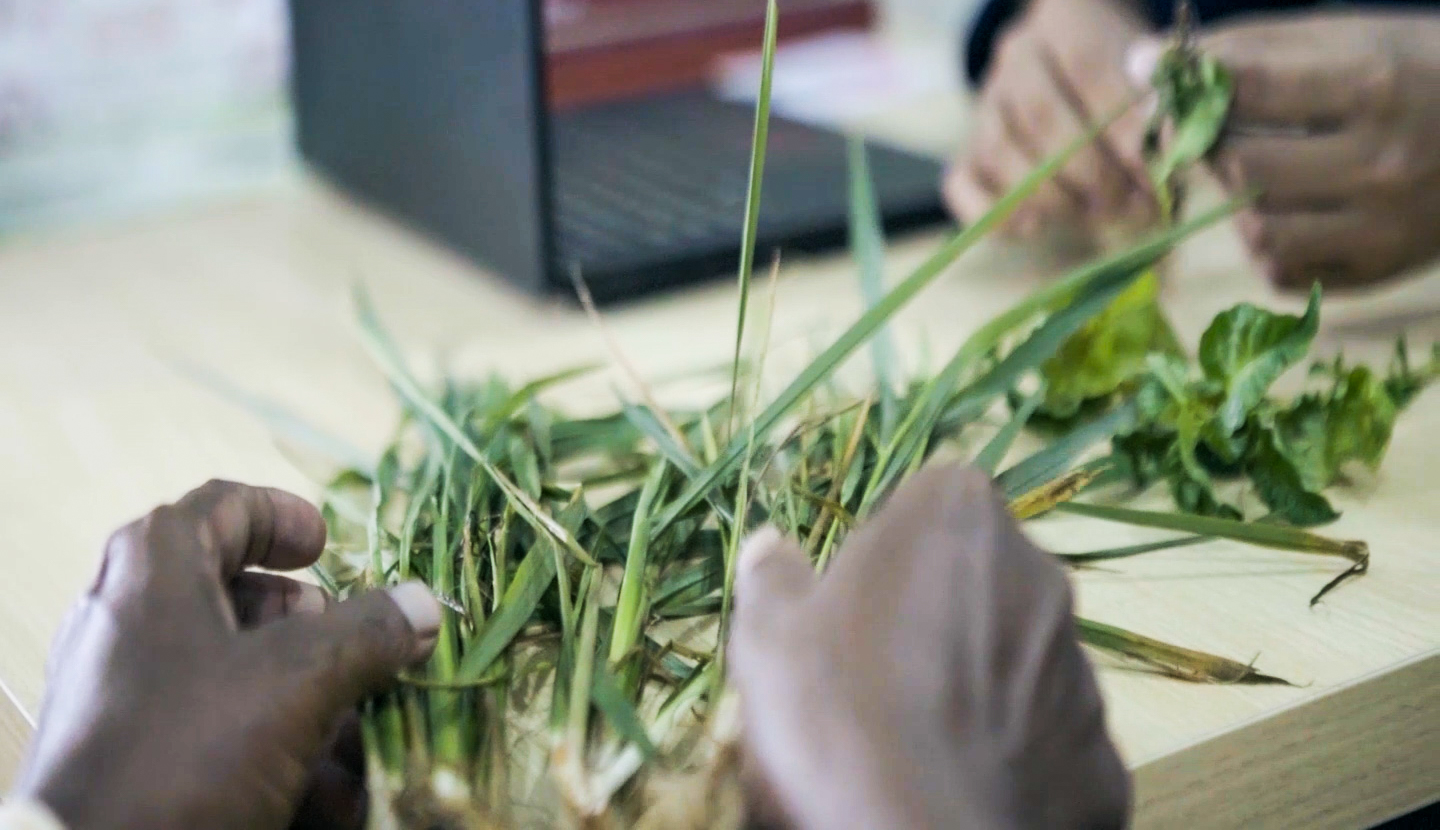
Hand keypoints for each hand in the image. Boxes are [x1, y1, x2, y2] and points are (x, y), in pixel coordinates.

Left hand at [9, 481, 440, 829]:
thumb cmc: (192, 747)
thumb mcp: (298, 679)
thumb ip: (368, 633)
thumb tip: (423, 604)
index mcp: (155, 566)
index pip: (226, 504)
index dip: (286, 516)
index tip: (331, 548)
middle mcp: (130, 616)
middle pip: (236, 593)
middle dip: (312, 627)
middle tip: (351, 645)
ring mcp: (126, 689)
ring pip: (234, 671)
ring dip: (307, 700)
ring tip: (354, 739)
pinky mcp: (132, 752)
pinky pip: (213, 730)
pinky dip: (273, 748)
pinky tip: (324, 792)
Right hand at [728, 465, 1129, 829]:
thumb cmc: (838, 714)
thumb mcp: (769, 638)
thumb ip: (774, 578)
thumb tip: (770, 546)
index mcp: (957, 517)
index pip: (926, 501)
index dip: (886, 551)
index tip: (852, 603)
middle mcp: (1040, 574)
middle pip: (979, 577)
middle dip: (938, 611)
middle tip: (876, 675)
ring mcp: (1082, 668)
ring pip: (1018, 659)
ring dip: (977, 682)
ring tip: (916, 742)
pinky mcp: (1104, 755)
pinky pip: (1048, 740)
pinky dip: (1012, 756)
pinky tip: (961, 786)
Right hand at [947, 0, 1154, 238]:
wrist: (1084, 77)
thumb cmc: (1135, 79)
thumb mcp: (1159, 74)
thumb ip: (1165, 102)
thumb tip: (1169, 138)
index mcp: (1069, 17)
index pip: (1087, 66)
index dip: (1121, 122)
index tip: (1157, 167)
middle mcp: (1018, 55)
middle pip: (1041, 115)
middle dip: (1093, 171)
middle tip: (1134, 204)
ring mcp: (987, 102)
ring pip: (1001, 152)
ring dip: (1054, 197)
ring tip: (1102, 216)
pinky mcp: (970, 148)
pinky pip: (963, 185)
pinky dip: (994, 213)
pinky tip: (1033, 228)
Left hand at [1131, 12, 1439, 290]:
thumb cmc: (1416, 67)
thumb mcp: (1348, 35)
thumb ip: (1246, 48)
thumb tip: (1142, 65)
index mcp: (1376, 84)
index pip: (1249, 90)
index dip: (1194, 91)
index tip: (1173, 88)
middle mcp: (1382, 162)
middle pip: (1243, 168)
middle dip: (1212, 149)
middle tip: (1213, 134)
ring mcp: (1384, 225)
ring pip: (1257, 231)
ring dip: (1238, 203)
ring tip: (1260, 172)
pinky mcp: (1378, 269)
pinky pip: (1283, 272)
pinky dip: (1268, 244)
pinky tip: (1290, 210)